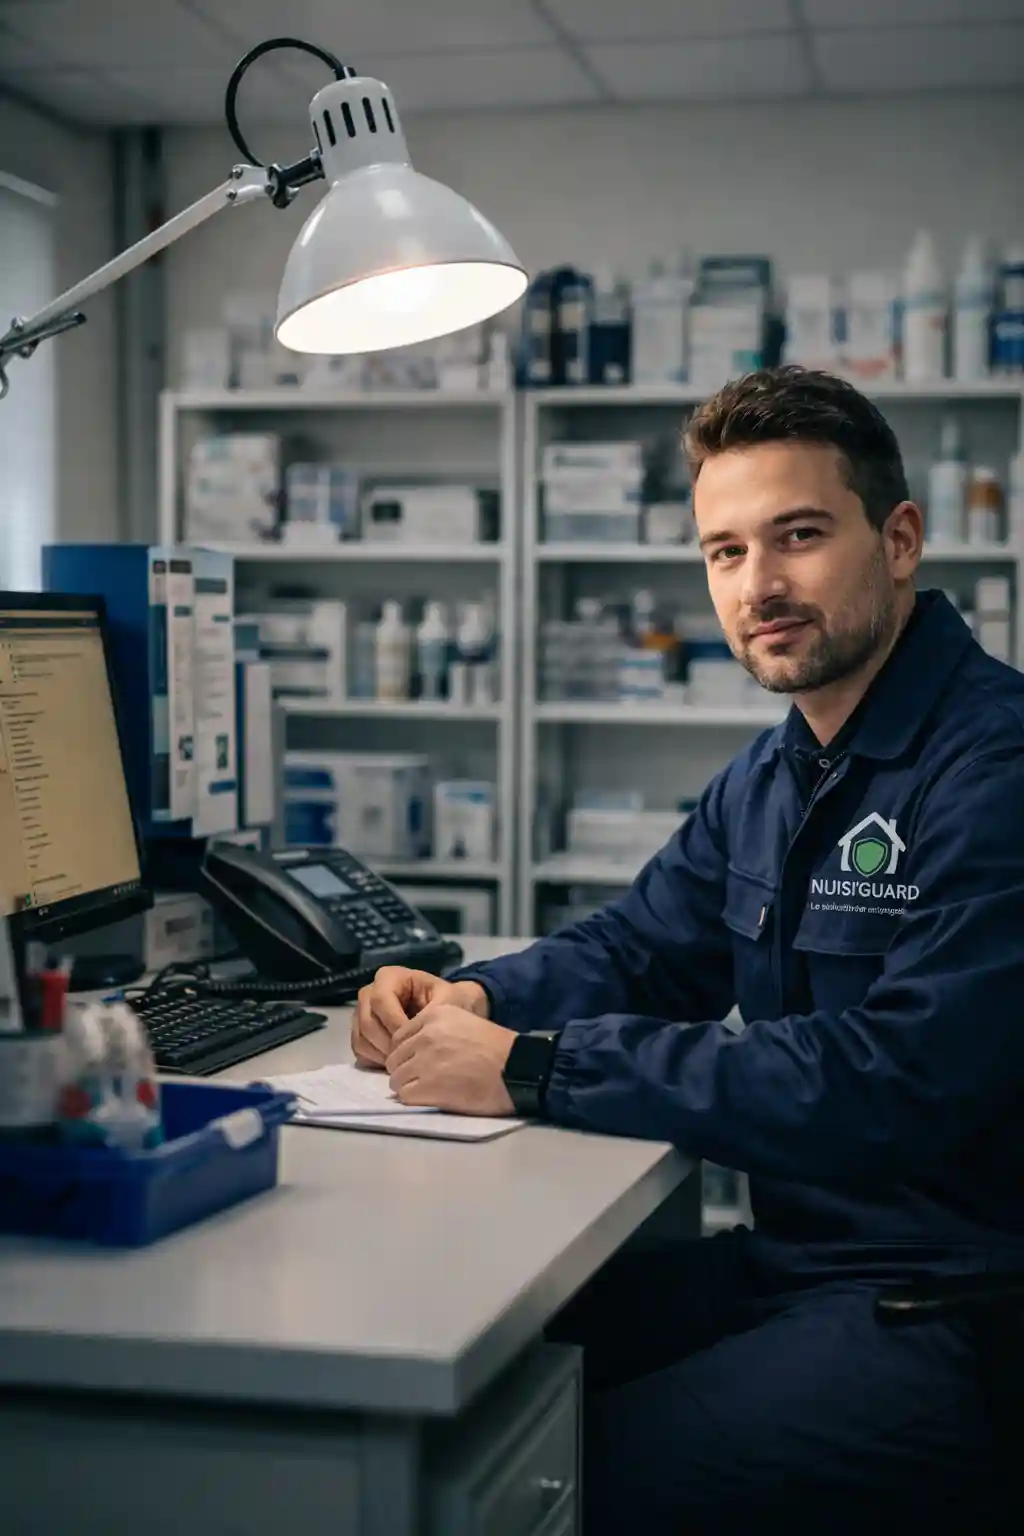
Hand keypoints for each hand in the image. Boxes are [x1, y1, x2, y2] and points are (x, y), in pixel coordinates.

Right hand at [352, 968, 488, 1068]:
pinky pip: (359, 1049)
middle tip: (410, 1056)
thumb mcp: (448, 999)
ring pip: (361, 1038)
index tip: (415, 1039)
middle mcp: (369, 993)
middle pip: (367, 1021)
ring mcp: (361, 1013)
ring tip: (406, 1061)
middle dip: (388, 1042)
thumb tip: (414, 1028)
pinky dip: (376, 1059)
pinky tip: (397, 1063)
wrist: (445, 1013)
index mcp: (389, 977)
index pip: (380, 1000)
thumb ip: (433, 1009)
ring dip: (382, 1053)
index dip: (395, 1022)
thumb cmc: (446, 1002)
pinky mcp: (361, 1033)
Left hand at [386, 1003, 516, 1116]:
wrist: (517, 1068)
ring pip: (396, 1078)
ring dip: (408, 1086)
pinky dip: (415, 1099)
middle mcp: (424, 1035)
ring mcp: (423, 1061)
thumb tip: (413, 1050)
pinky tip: (432, 1098)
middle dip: (405, 1070)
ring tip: (429, 1090)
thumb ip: (436, 1031)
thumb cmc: (496, 1047)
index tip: (420, 1062)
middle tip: (423, 1079)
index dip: (407, 1053)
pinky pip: (404, 1096)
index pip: (399, 1037)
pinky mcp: (427, 1087)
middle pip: (394, 1058)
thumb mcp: (464, 1023)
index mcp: (432, 1016)